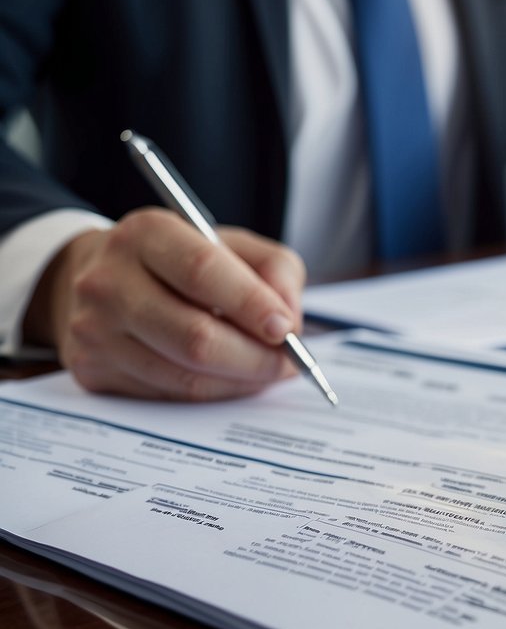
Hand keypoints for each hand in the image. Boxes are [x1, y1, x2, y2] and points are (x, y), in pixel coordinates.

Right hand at [23, 207, 305, 400]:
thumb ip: (274, 269)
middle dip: (255, 357)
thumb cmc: (180, 261)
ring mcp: (95, 329)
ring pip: (185, 375)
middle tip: (287, 362)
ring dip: (240, 380)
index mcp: (146, 234)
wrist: (101, 278)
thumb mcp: (232, 244)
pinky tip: (231, 378)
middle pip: (194, 336)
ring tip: (267, 370)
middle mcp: (109, 280)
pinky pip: (169, 393)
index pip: (202, 271)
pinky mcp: (92, 369)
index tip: (286, 328)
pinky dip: (213, 392)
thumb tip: (289, 320)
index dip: (251, 304)